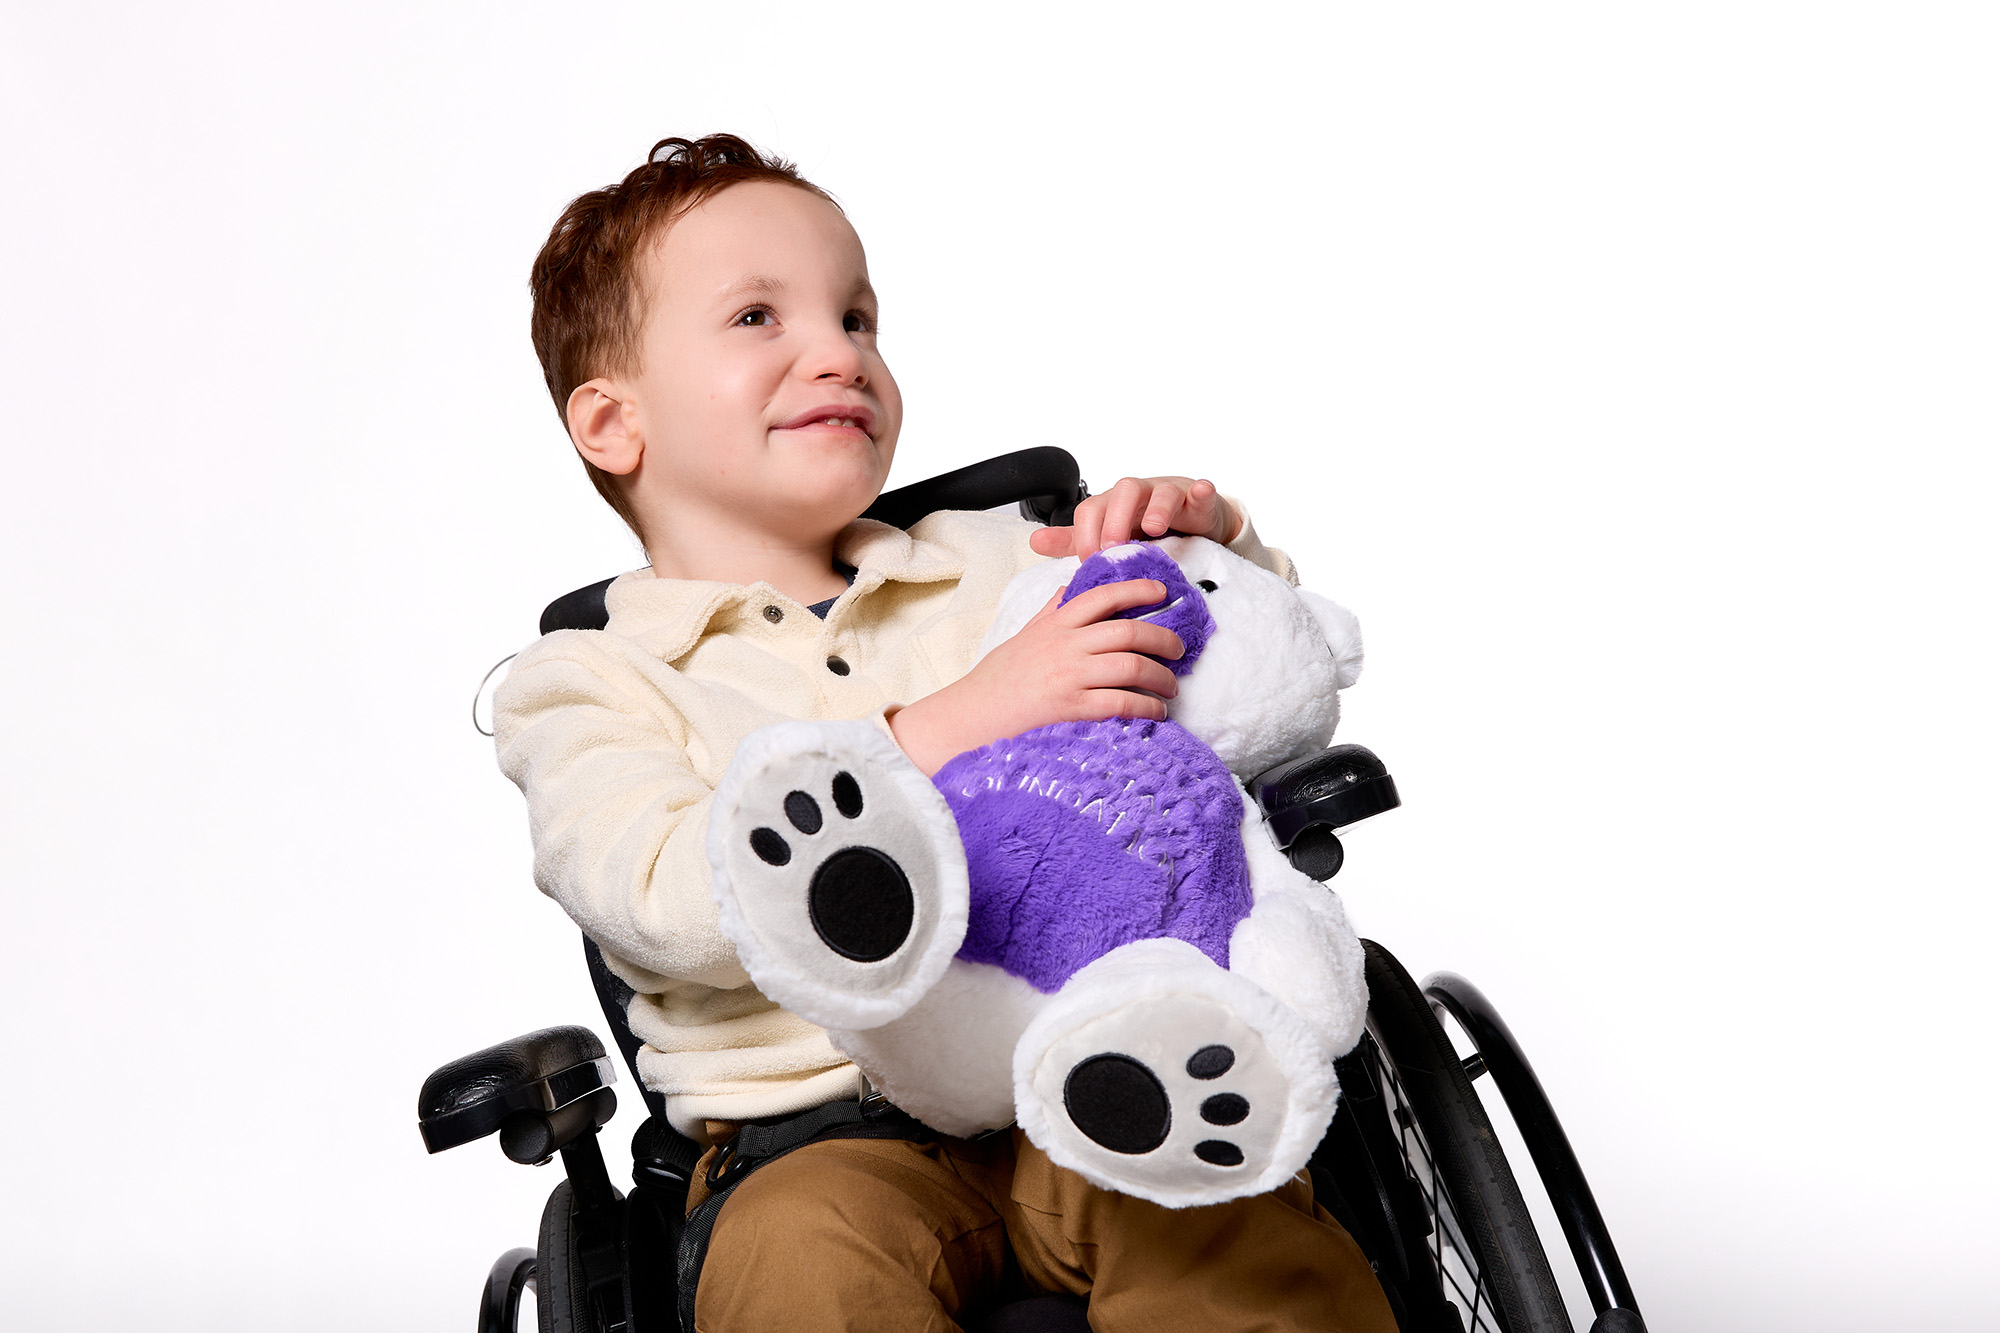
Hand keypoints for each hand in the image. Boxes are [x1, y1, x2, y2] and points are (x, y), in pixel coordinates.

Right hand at [889, 579, 1184, 774]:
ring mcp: (1068, 676)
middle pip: (1128, 631)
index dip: (1137, 589)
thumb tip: (1068, 588)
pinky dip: (1146, 707)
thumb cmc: (996, 681)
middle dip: (1162, 638)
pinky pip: (1121, 702)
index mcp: (1055, 625)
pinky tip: (1156, 713)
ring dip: (1161, 676)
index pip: (1102, 596)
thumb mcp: (1022, 636)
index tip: (1162, 590)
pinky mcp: (1070, 708)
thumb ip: (1049, 612)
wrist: (969, 717)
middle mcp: (1064, 645)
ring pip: (1131, 665)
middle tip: (1179, 649)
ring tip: (1171, 687)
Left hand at [1028, 476, 1240, 559]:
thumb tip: (1034, 542)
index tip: (1087, 562)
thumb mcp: (1109, 536)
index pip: (1091, 509)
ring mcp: (1170, 494)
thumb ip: (1074, 540)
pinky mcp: (1198, 500)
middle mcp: (1139, 495)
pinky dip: (1201, 492)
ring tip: (1154, 529)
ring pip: (1161, 490)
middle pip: (1122, 493)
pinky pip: (1201, 491)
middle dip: (1115, 520)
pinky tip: (1200, 493)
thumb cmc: (1146, 527)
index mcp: (1114, 504)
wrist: (1191, 522)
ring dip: (1156, 508)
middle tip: (1112, 548)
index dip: (1085, 533)